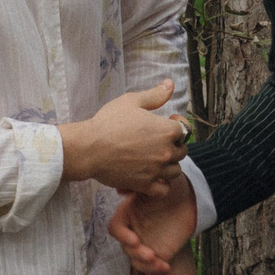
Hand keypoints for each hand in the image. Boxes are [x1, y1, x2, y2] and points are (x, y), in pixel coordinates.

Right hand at [60, 81, 187, 193]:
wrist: (89, 148)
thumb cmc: (109, 122)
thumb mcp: (132, 101)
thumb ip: (155, 95)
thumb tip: (170, 84)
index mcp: (167, 130)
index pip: (185, 130)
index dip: (176, 125)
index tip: (166, 123)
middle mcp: (166, 151)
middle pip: (182, 151)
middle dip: (174, 146)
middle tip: (157, 142)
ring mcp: (157, 170)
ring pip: (175, 171)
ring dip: (169, 165)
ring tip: (155, 160)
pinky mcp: (145, 185)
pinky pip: (164, 190)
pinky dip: (161, 186)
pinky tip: (152, 178)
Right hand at [109, 181, 196, 274]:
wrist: (192, 201)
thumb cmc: (174, 188)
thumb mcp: (159, 184)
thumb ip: (141, 187)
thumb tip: (121, 190)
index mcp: (129, 213)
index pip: (116, 227)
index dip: (122, 236)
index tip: (135, 240)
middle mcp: (133, 230)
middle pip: (126, 247)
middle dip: (137, 254)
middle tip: (151, 255)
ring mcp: (144, 243)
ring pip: (136, 260)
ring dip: (146, 265)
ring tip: (162, 264)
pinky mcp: (156, 254)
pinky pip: (150, 268)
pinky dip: (156, 271)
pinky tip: (167, 268)